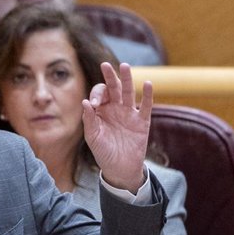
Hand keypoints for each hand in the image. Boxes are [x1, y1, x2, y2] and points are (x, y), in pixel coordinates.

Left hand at [82, 62, 152, 193]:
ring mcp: (130, 113)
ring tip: (125, 66)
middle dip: (110, 77)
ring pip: (129, 92)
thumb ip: (89, 120)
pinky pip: (146, 106)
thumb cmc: (103, 152)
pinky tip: (148, 84)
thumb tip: (85, 102)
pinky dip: (148, 95)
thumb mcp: (93, 138)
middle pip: (114, 88)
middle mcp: (116, 108)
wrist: (120, 169)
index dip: (97, 95)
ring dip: (127, 79)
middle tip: (105, 65)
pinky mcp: (142, 122)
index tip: (95, 105)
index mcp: (102, 110)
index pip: (99, 94)